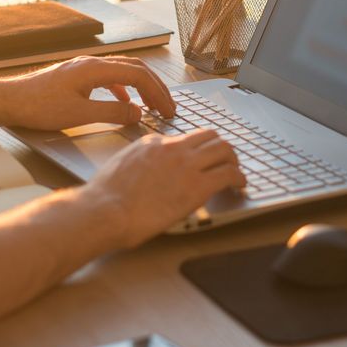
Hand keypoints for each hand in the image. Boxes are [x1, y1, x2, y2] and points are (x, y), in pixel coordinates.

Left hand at [3, 56, 175, 130]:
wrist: (10, 101)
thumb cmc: (39, 107)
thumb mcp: (80, 115)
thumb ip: (112, 114)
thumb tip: (139, 113)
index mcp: (95, 69)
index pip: (138, 76)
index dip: (157, 94)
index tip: (168, 111)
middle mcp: (92, 63)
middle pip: (134, 70)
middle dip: (155, 89)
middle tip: (168, 108)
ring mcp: (84, 69)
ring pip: (123, 73)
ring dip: (141, 88)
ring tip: (152, 106)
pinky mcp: (77, 77)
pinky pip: (109, 79)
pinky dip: (124, 90)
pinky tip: (125, 104)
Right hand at [85, 129, 245, 247]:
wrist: (106, 210)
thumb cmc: (107, 197)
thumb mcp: (121, 166)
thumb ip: (139, 162)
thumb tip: (148, 171)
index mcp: (153, 143)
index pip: (185, 138)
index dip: (197, 149)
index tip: (201, 160)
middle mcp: (173, 148)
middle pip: (210, 136)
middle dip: (221, 148)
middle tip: (225, 161)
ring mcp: (187, 165)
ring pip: (224, 150)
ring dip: (233, 161)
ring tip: (236, 173)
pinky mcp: (197, 186)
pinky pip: (229, 174)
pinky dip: (239, 178)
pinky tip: (240, 185)